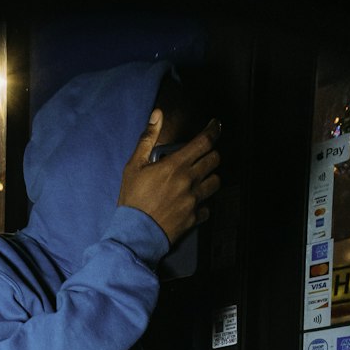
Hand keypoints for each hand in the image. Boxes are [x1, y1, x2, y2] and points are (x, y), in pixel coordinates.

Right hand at [118, 109, 220, 245]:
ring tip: (199, 178)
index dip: (213, 130)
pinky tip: (193, 201)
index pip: (204, 142)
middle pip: (214, 159)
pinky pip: (208, 207)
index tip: (215, 125)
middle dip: (212, 153)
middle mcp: (189, 181)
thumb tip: (157, 115)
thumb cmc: (133, 199)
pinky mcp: (194, 217)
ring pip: (216, 182)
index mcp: (176, 165)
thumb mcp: (134, 166)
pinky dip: (203, 203)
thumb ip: (148, 139)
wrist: (135, 233)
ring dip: (210, 176)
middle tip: (203, 154)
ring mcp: (194, 200)